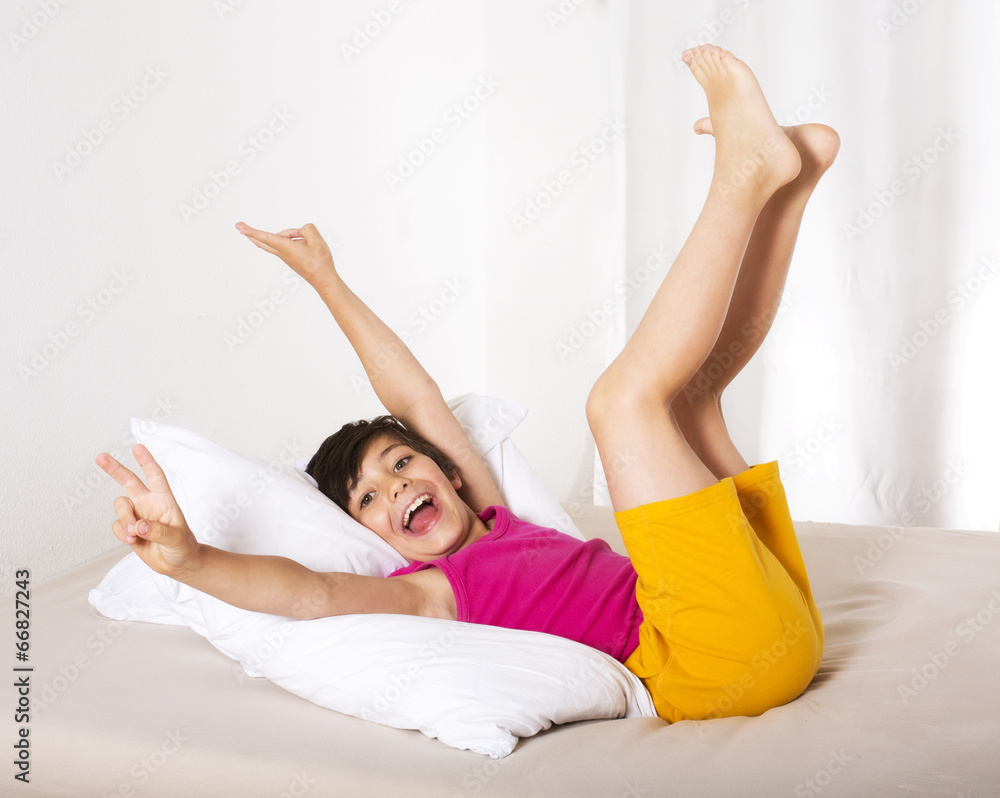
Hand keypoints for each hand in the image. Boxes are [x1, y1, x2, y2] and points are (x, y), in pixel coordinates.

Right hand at [95, 444, 199, 579]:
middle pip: (129, 481)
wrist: (178, 564)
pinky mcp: (128, 529)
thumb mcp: (177, 539)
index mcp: (164, 500)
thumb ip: (159, 532)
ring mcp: (137, 516)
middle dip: (115, 469)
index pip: (155, 476)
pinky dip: (120, 533)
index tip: (137, 447)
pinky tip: (132, 541)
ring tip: (133, 535)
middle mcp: (148, 504)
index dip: (146, 461)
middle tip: (100, 456)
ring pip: (120, 506)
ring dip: (123, 519)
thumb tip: (139, 526)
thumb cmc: (183, 547)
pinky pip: (116, 526)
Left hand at [235, 221, 336, 286]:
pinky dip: (293, 238)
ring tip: (310, 241)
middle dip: (251, 233)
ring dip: (291, 234)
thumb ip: (307, 229)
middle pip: (263, 241)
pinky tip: (304, 241)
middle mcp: (282, 253)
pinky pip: (287, 243)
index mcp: (286, 248)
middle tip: (239, 226)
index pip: (265, 237)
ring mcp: (286, 256)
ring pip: (281, 239)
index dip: (252, 231)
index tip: (240, 228)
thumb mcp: (317, 240)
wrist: (324, 280)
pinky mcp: (290, 258)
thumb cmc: (320, 262)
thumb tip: (300, 231)